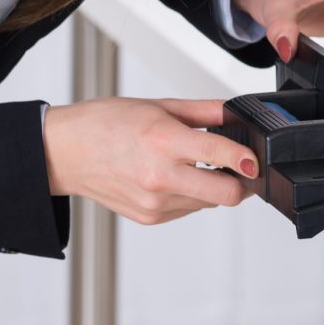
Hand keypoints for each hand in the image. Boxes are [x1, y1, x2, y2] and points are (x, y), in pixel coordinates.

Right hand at [42, 97, 255, 223]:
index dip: (248, 159)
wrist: (66, 152)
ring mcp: (155, 203)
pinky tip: (174, 175)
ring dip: (213, 187)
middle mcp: (160, 177)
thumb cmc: (106, 123)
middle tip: (241, 167)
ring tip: (193, 163)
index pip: (221, 156)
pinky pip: (188, 208)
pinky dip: (191, 194)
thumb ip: (205, 112)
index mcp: (163, 141)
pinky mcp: (150, 218)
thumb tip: (238, 114)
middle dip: (241, 183)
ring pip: (209, 203)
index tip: (257, 158)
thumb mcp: (160, 106)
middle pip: (226, 195)